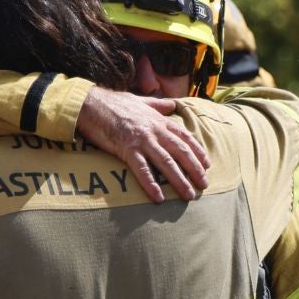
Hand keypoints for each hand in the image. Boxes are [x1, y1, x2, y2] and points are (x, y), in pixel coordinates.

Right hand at [77, 88, 207, 201]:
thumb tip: (171, 104)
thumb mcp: (141, 100)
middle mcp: (154, 130)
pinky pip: (142, 170)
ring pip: (166, 163)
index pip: (184, 136)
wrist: (92, 103)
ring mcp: (142, 140)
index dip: (197, 151)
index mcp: (159, 120)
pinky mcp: (127, 149)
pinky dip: (151, 184)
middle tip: (204, 185)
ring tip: (188, 195)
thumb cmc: (114, 103)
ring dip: (179, 180)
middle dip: (195, 169)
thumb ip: (158, 104)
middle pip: (181, 152)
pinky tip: (159, 197)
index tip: (207, 164)